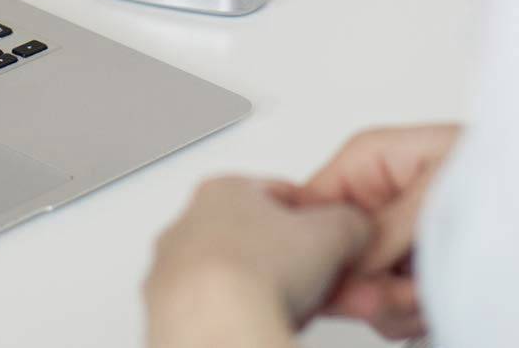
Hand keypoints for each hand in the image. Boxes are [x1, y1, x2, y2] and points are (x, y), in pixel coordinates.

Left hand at [143, 174, 373, 347]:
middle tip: (308, 283)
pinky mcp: (163, 310)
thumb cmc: (257, 275)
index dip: (311, 218)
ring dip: (252, 289)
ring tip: (284, 310)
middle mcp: (187, 223)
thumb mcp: (331, 234)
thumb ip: (349, 221)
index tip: (326, 239)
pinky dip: (229, 318)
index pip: (276, 194)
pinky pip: (205, 310)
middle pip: (247, 236)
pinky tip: (254, 327)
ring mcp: (170, 268)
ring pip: (223, 274)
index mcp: (222, 190)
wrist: (217, 326)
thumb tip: (356, 224)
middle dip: (279, 258)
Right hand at [297, 124, 462, 339]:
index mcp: (366, 163)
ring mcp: (390, 241)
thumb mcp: (439, 188)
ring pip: (359, 291)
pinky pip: (391, 309)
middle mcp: (371, 202)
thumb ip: (389, 225)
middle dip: (368, 286)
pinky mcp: (412, 274)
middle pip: (330, 257)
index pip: (306, 205)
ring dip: (397, 304)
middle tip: (405, 294)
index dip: (311, 248)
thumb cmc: (501, 170)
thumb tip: (345, 261)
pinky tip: (440, 301)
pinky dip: (414, 314)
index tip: (335, 283)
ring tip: (434, 292)